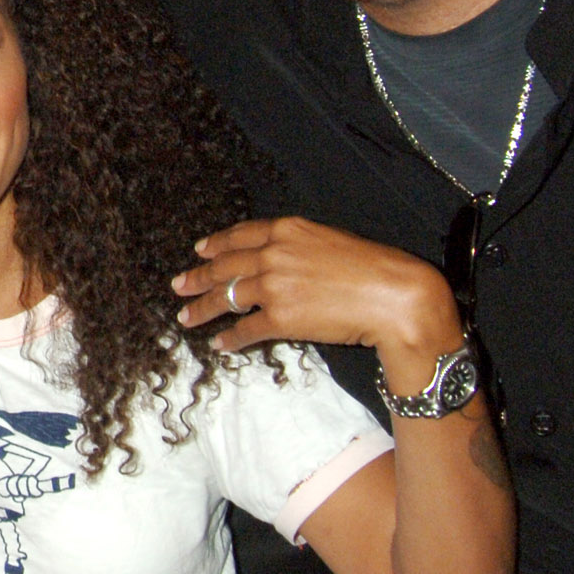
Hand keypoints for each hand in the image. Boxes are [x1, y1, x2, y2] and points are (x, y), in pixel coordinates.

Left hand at [173, 217, 463, 371]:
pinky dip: (230, 338)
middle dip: (197, 277)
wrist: (394, 296)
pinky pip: (246, 329)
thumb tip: (282, 257)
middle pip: (224, 266)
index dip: (216, 244)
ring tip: (186, 317)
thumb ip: (300, 245)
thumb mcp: (331, 240)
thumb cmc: (374, 268)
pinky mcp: (280, 318)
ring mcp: (274, 286)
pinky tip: (219, 343)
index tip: (200, 250)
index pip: (240, 235)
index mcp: (288, 229)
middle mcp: (274, 253)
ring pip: (227, 297)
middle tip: (179, 285)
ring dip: (203, 308)